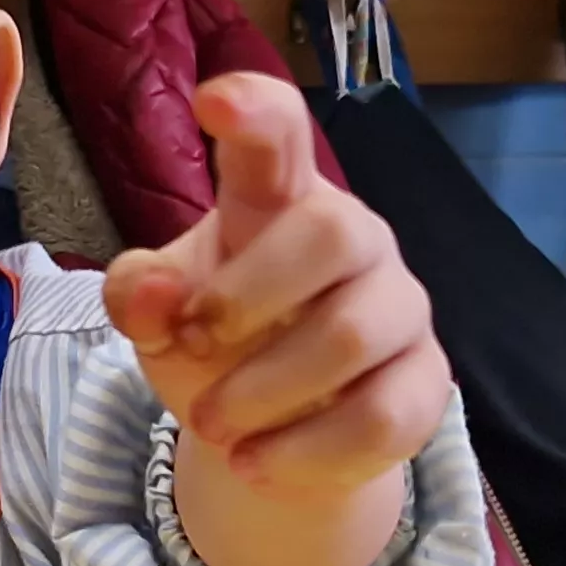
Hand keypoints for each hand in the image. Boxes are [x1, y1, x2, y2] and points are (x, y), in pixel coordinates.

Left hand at [103, 76, 450, 565]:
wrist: (271, 437)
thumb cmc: (217, 343)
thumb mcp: (160, 318)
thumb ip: (140, 296)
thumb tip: (152, 293)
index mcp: (279, 199)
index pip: (279, 131)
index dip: (254, 109)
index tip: (213, 101)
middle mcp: (353, 238)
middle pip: (331, 232)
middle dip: (247, 298)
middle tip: (190, 344)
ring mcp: (400, 309)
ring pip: (353, 336)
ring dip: (266, 391)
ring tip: (212, 427)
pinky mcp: (426, 384)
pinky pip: (382, 417)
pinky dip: (305, 452)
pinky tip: (257, 464)